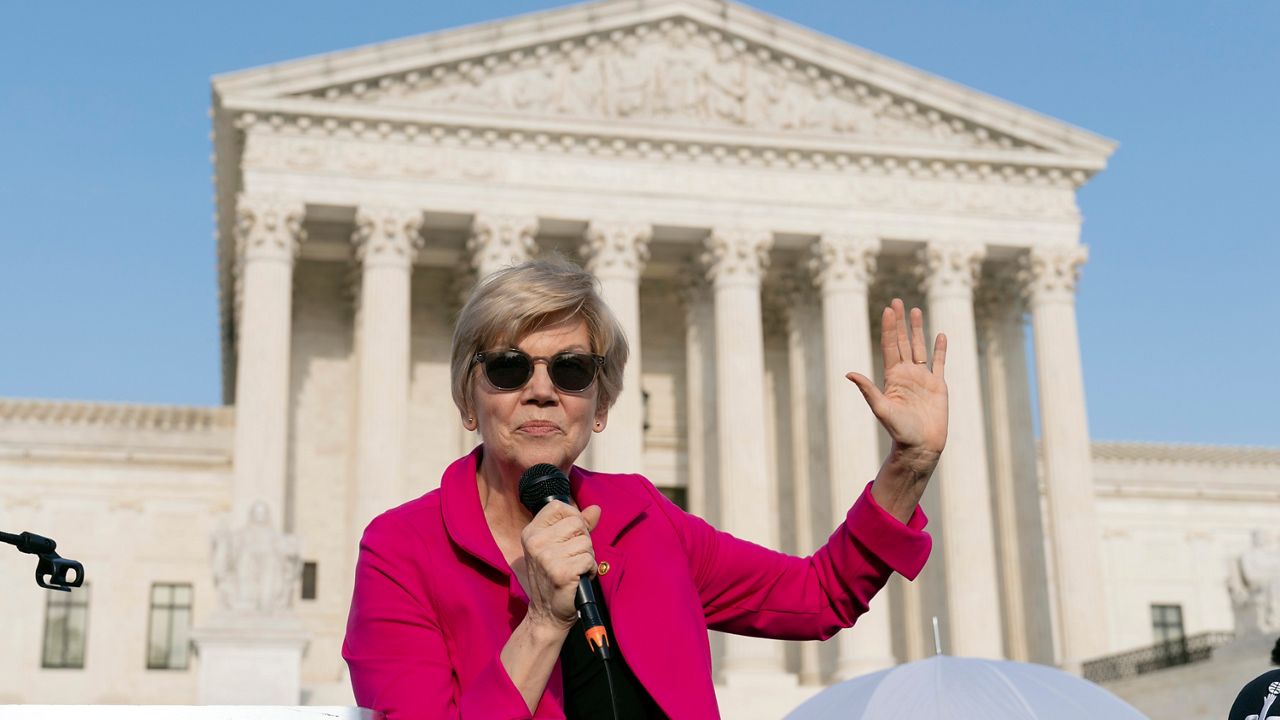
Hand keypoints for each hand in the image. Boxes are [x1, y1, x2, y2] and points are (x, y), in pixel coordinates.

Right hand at [520, 501, 601, 631]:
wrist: (547, 614)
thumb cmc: (553, 578)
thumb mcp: (558, 547)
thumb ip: (578, 525)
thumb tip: (596, 509)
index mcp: (531, 533)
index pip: (558, 506)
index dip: (573, 516)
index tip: (571, 535)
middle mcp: (536, 543)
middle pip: (576, 523)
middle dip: (583, 540)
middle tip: (573, 557)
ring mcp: (547, 557)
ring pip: (585, 542)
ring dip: (587, 557)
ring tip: (575, 569)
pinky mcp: (561, 572)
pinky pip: (589, 559)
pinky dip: (589, 569)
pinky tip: (579, 578)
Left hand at [845, 298, 947, 479]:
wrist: (920, 446)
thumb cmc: (899, 431)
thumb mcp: (881, 408)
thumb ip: (867, 390)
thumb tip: (848, 373)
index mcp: (893, 377)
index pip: (890, 347)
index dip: (889, 328)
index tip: (887, 310)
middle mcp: (906, 374)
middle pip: (903, 342)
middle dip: (900, 322)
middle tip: (897, 301)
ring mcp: (923, 379)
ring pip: (920, 347)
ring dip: (918, 329)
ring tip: (915, 311)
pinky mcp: (938, 386)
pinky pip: (939, 362)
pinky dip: (940, 349)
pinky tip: (940, 335)